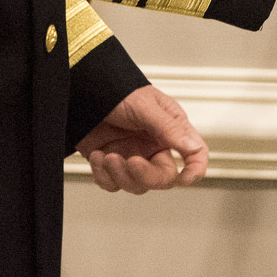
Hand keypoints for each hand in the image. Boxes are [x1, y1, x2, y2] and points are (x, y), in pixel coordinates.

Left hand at [74, 84, 207, 194]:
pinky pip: (112, 184)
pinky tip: (97, 156)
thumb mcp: (145, 107)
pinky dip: (103, 175)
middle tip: (131, 162)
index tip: (184, 179)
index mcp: (170, 130)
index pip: (194, 153)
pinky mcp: (111, 164)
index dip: (195, 169)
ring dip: (120, 175)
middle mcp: (153, 146)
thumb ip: (170, 128)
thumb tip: (194, 148)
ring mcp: (132, 156)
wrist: (81, 92)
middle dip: (146, 175)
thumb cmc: (116, 90)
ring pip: (137, 185)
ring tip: (107, 156)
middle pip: (163, 178)